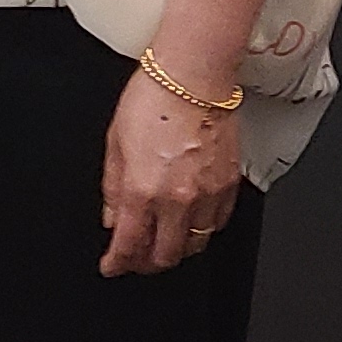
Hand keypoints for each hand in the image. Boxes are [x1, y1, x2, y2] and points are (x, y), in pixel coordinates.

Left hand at [99, 69, 237, 275]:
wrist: (194, 76)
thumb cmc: (153, 99)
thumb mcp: (115, 143)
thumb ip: (113, 187)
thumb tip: (112, 216)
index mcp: (143, 190)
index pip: (129, 245)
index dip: (117, 262)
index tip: (112, 266)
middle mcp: (177, 199)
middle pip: (165, 256)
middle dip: (146, 263)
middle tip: (136, 259)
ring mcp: (207, 195)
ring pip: (195, 246)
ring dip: (176, 250)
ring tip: (163, 243)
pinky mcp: (229, 185)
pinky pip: (217, 224)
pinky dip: (202, 231)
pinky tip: (191, 223)